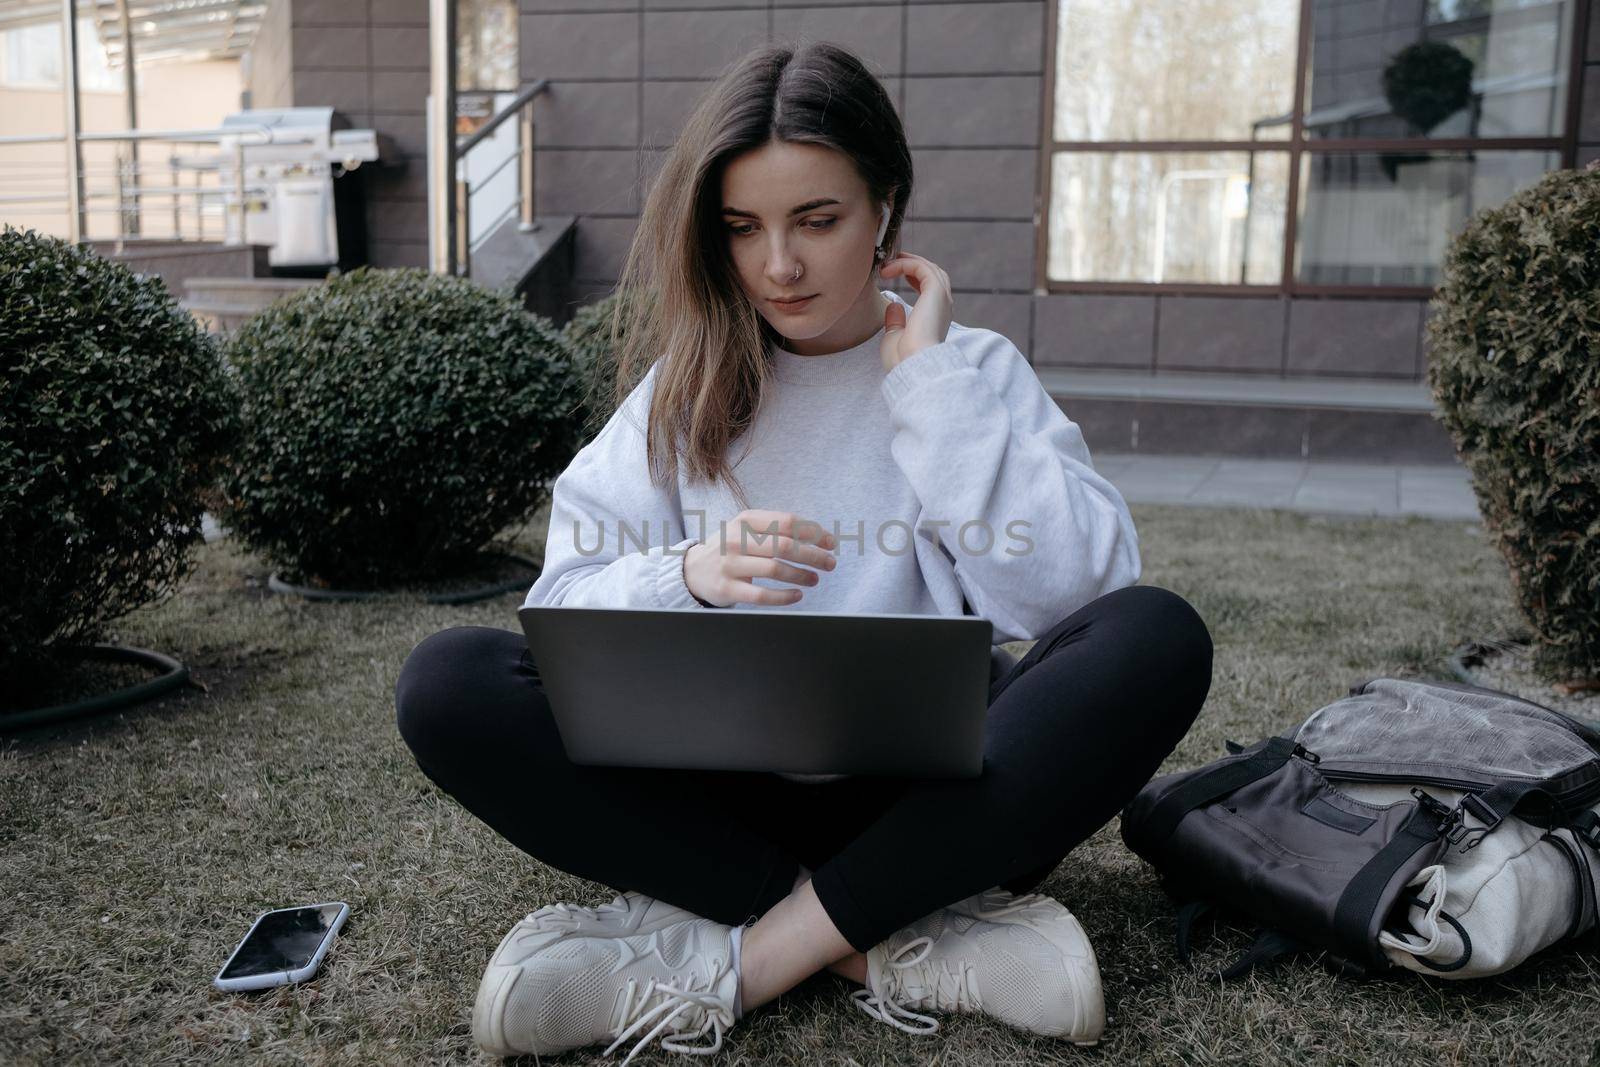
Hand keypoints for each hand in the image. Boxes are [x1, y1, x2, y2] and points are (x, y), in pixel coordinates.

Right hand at [683, 509, 837, 607]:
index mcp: (746, 520)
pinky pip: (761, 595)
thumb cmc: (730, 548)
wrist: (693, 570)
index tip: (830, 542)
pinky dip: (784, 596)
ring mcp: (730, 564)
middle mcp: (736, 539)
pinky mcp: (727, 588)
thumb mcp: (746, 529)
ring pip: (775, 569)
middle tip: (830, 563)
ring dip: (801, 575)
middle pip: (784, 546)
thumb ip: (776, 529)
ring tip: (815, 579)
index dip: (813, 532)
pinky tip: (797, 595)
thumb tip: (819, 536)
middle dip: (813, 555)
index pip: (786, 522)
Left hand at [878, 253, 953, 371]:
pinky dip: (904, 264)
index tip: (893, 273)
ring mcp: (941, 298)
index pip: (930, 288)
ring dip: (907, 262)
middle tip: (891, 262)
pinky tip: (887, 270)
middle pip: (933, 273)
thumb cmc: (904, 358)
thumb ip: (895, 321)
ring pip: (929, 268)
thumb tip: (893, 305)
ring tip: (887, 264)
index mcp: (936, 317)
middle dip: (912, 264)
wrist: (914, 364)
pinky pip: (921, 268)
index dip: (912, 276)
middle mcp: (943, 306)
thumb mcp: (895, 337)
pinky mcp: (936, 291)